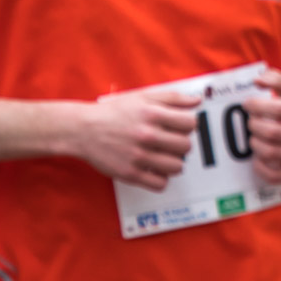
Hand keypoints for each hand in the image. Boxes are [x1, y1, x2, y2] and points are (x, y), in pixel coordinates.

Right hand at [79, 88, 199, 189]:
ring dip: (173, 163)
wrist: (83, 129)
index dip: (188, 126)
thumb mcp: (142, 97)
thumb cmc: (114, 113)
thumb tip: (197, 101)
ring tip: (163, 157)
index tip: (179, 128)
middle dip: (180, 145)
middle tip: (170, 143)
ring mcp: (139, 156)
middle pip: (186, 147)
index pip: (190, 124)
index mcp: (152, 114)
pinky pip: (160, 184)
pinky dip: (160, 178)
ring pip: (177, 167)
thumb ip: (172, 98)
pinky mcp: (130, 174)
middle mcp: (146, 135)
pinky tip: (153, 169)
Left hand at [245, 69, 280, 183]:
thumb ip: (276, 80)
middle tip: (250, 122)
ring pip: (272, 154)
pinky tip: (256, 158)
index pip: (280, 110)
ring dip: (255, 145)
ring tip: (253, 138)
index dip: (258, 106)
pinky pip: (275, 176)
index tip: (247, 104)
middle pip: (273, 133)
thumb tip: (257, 80)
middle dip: (254, 126)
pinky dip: (260, 168)